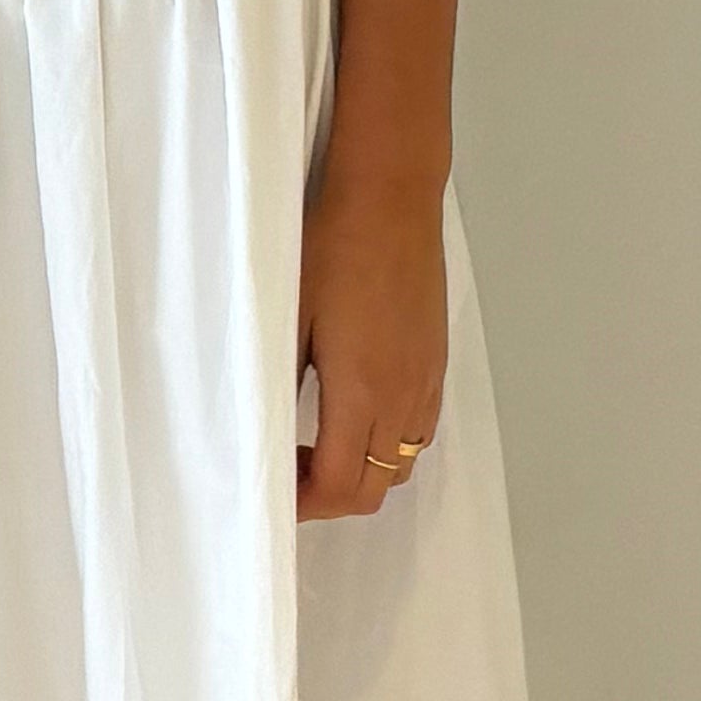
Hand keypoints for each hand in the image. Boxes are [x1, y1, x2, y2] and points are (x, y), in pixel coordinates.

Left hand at [297, 167, 446, 527]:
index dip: (302, 504)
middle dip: (329, 498)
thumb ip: (280, 382)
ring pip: (402, 463)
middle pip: (374, 488)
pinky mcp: (436, 361)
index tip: (273, 491)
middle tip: (290, 476)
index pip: (338, 485)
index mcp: (361, 390)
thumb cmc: (334, 245)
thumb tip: (264, 429)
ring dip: (361, 471)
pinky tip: (355, 412)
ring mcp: (426, 380)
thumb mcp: (289, 316)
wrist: (391, 196)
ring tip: (319, 446)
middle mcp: (403, 395)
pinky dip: (388, 443)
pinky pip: (419, 429)